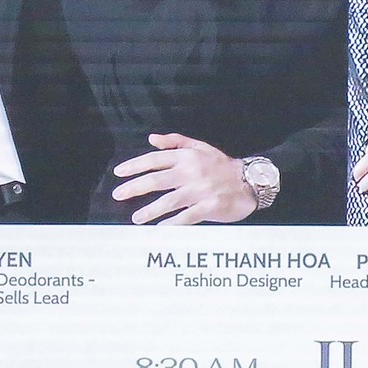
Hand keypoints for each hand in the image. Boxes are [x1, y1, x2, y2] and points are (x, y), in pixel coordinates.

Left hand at [112, 134, 256, 224]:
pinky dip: (172, 224)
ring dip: (150, 210)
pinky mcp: (209, 207)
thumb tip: (152, 138)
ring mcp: (200, 191)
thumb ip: (175, 141)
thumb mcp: (200, 147)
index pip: (155, 160)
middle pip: (156, 180)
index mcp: (187, 157)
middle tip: (118, 195)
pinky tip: (160, 229)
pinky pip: (186, 217)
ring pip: (168, 201)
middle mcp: (191, 172)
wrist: (250, 181)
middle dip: (134, 188)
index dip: (134, 165)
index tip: (119, 173)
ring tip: (136, 218)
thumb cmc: (223, 165)